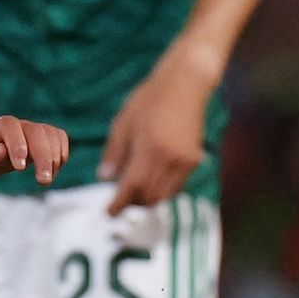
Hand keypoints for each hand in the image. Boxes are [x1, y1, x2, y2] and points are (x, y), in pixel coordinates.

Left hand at [0, 114, 68, 187]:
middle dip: (44, 156)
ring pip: (50, 133)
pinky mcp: (36, 138)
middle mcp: (11, 125)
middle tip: (44, 181)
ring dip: (55, 156)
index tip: (21, 168)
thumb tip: (3, 151)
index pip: (8, 126)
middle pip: (35, 130)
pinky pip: (57, 138)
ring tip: (46, 179)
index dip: (18, 143)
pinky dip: (60, 155)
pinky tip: (51, 171)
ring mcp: (25, 130)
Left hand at [101, 61, 217, 212]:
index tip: (109, 213)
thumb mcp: (123, 122)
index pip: (133, 187)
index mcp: (150, 148)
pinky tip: (150, 180)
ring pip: (165, 195)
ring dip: (147, 199)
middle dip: (133, 203)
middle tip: (119, 201)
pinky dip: (161, 190)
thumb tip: (104, 178)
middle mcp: (171, 158)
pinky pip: (176, 186)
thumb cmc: (149, 99)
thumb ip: (114, 153)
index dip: (119, 203)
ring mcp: (186, 160)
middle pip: (149, 196)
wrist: (185, 84)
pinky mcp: (194, 159)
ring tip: (133, 191)